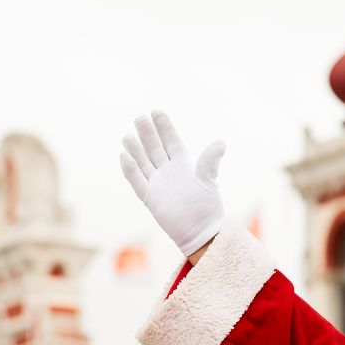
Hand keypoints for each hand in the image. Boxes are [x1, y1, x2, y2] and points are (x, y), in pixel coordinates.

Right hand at [119, 111, 225, 255]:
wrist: (200, 232)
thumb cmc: (207, 208)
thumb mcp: (208, 182)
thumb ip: (209, 162)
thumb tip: (220, 142)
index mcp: (183, 165)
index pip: (172, 141)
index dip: (164, 127)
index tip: (156, 111)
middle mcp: (168, 172)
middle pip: (155, 148)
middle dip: (147, 134)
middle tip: (139, 118)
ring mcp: (158, 184)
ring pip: (143, 162)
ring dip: (135, 149)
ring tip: (127, 135)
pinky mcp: (150, 198)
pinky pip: (137, 181)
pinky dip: (130, 170)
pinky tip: (124, 156)